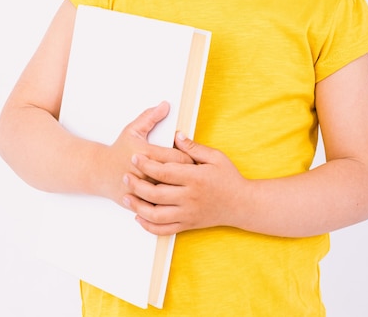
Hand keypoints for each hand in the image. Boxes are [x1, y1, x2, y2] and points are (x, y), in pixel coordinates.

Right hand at [97, 102, 193, 206]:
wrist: (99, 172)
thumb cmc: (119, 150)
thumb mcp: (133, 130)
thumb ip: (150, 117)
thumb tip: (165, 105)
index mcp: (146, 154)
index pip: (178, 158)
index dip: (190, 159)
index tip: (195, 159)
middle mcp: (144, 173)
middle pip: (177, 177)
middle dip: (188, 176)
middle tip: (195, 174)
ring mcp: (141, 191)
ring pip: (170, 195)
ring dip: (180, 191)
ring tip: (186, 187)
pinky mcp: (138, 204)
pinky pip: (159, 207)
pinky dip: (168, 204)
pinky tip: (174, 199)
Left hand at [122, 132, 245, 234]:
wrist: (242, 205)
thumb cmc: (229, 178)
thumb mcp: (215, 157)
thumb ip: (194, 147)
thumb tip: (176, 136)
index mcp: (195, 178)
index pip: (164, 172)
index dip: (146, 164)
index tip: (135, 157)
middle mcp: (189, 197)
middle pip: (156, 193)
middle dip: (136, 184)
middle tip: (125, 176)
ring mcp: (188, 213)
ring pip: (156, 215)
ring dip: (138, 207)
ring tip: (127, 197)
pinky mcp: (188, 225)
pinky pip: (164, 230)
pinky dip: (148, 226)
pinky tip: (139, 217)